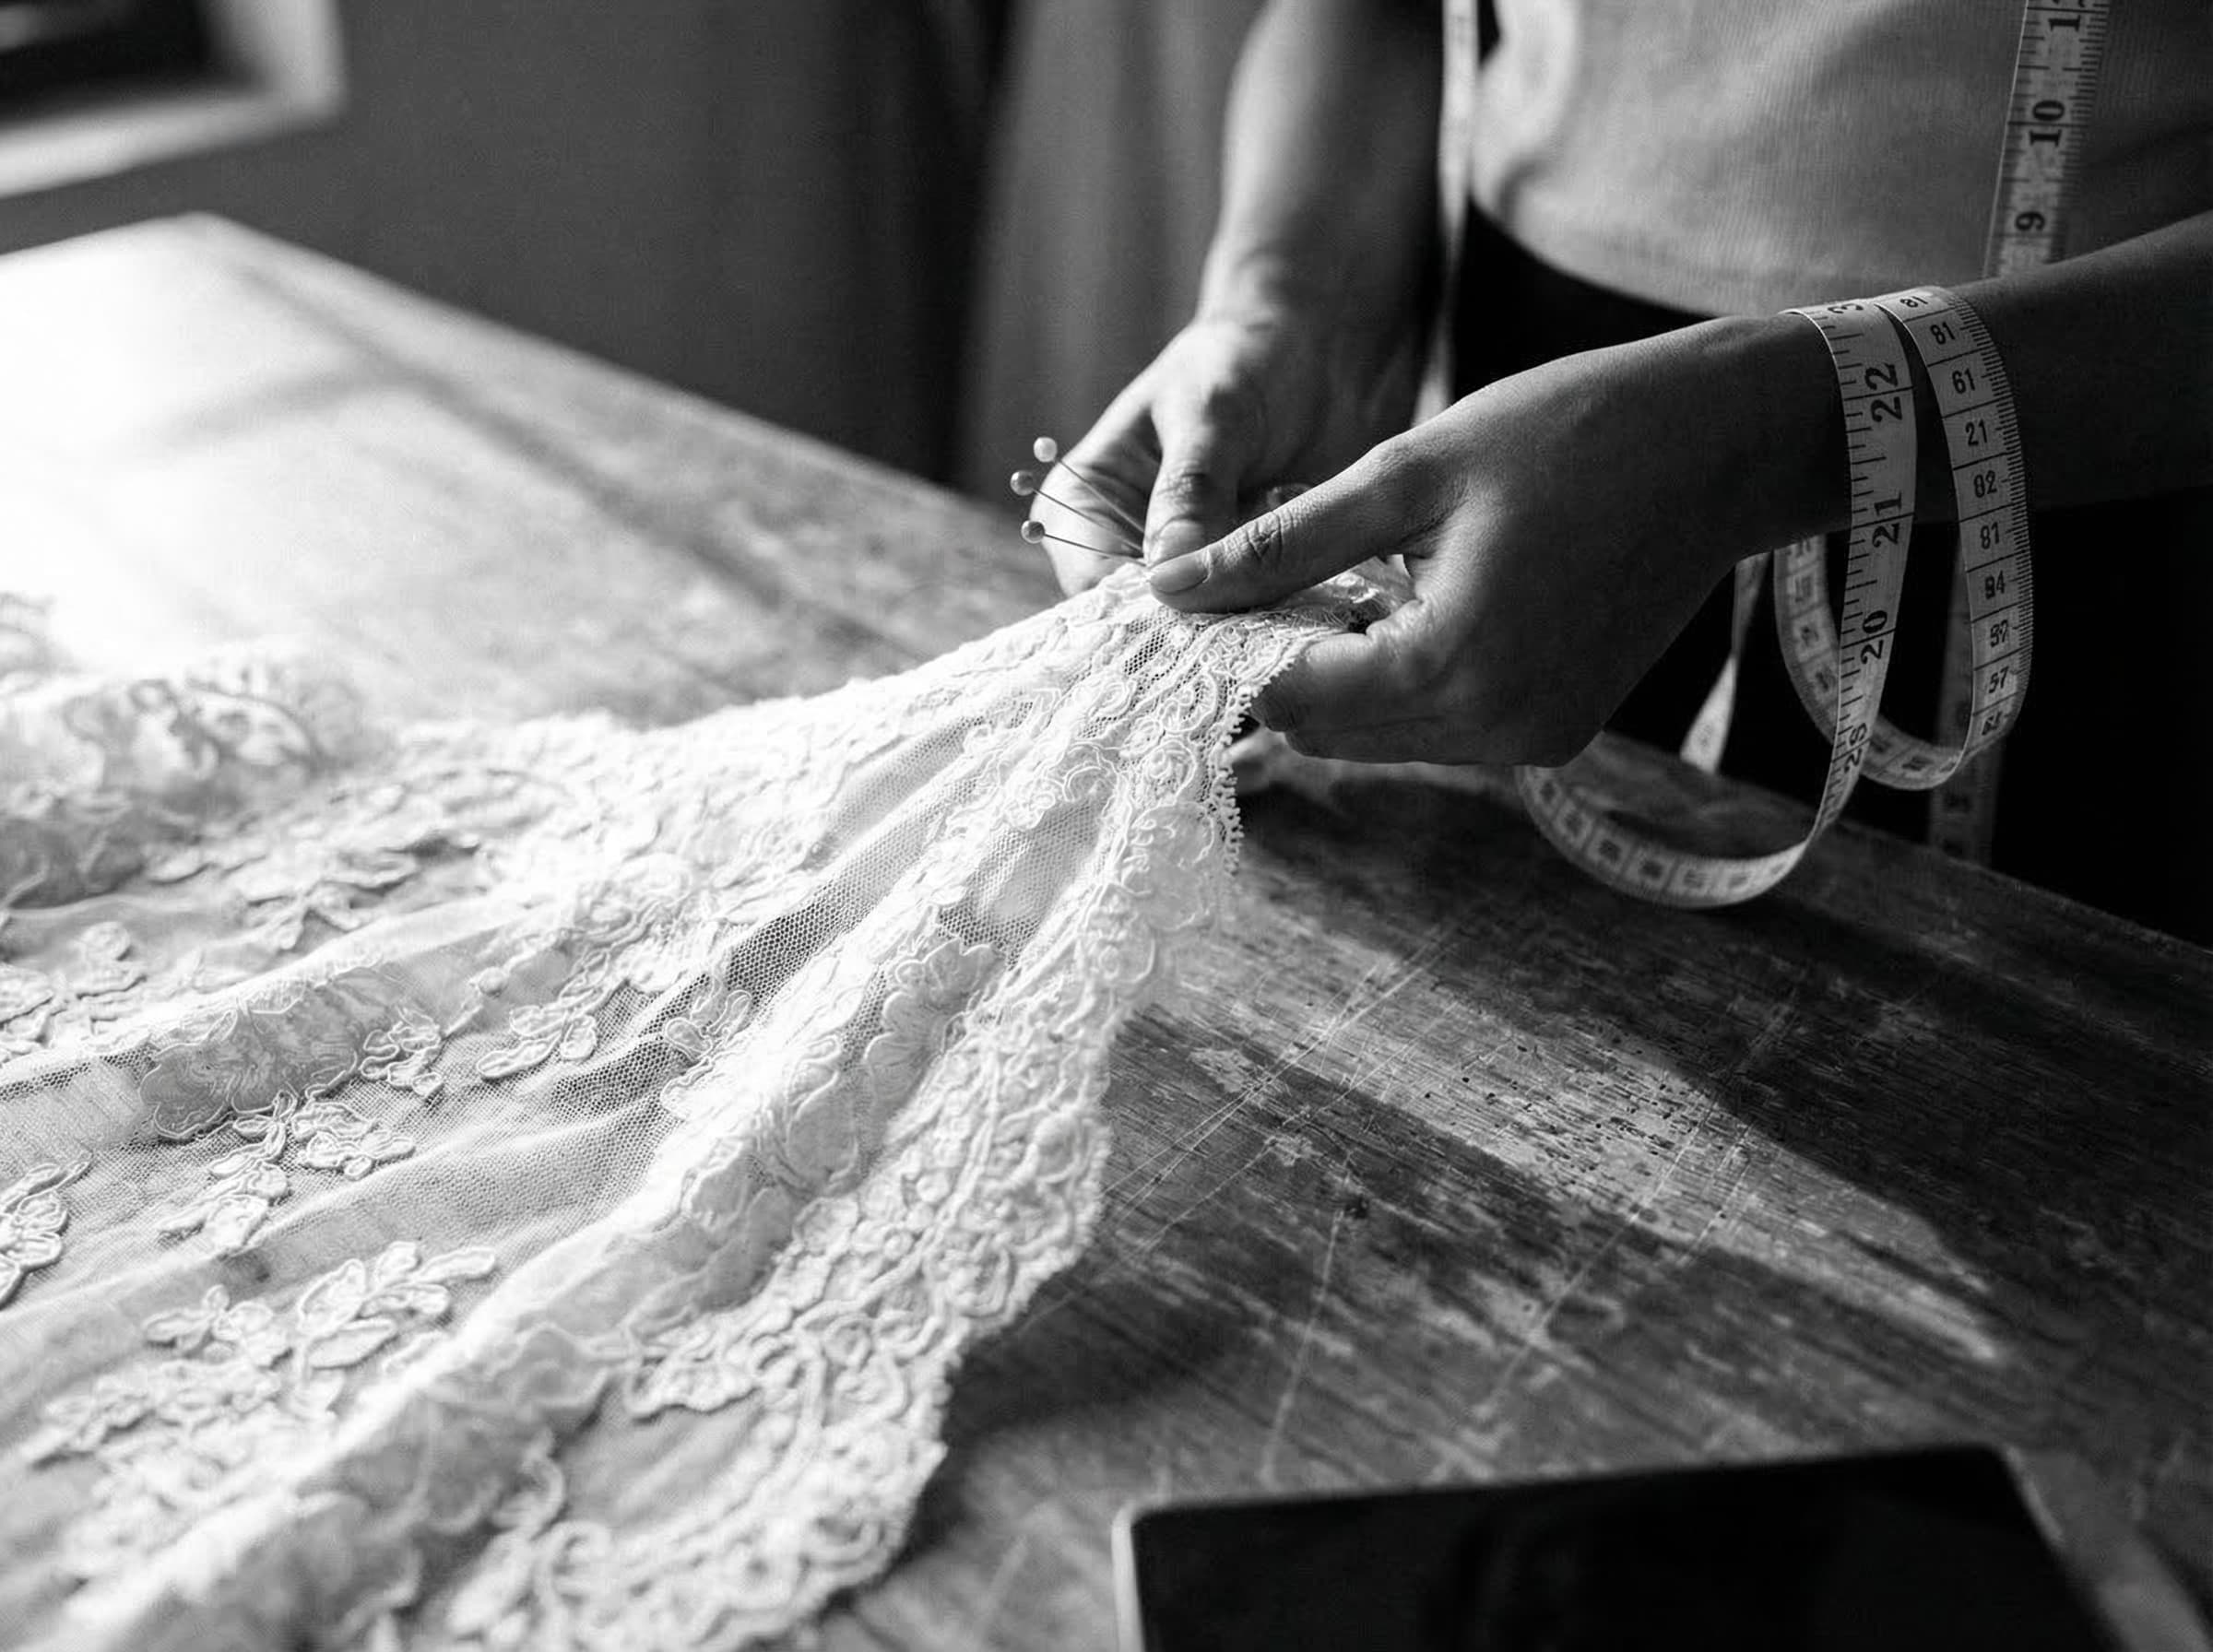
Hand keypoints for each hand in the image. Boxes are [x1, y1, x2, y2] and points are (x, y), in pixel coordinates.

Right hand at [1028, 289, 1420, 594]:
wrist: (1319, 348)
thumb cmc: (1247, 360)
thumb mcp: (1212, 413)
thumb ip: (1190, 489)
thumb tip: (1165, 572)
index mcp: (1084, 501)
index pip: (1092, 581)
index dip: (1142, 609)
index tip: (1200, 621)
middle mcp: (1123, 546)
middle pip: (1140, 619)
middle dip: (1193, 630)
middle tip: (1252, 632)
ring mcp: (1183, 569)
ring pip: (1195, 630)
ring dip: (1238, 633)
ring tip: (1286, 625)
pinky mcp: (1237, 580)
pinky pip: (1244, 623)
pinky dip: (1271, 625)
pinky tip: (1307, 619)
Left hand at [1147, 313, 1846, 764]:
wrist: (1723, 446)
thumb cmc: (1569, 431)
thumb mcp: (1406, 473)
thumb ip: (1280, 545)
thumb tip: (1168, 589)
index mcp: (1450, 665)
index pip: (1288, 696)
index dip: (1229, 649)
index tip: (1199, 595)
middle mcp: (1492, 730)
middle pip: (1328, 730)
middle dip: (1280, 665)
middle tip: (1259, 581)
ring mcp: (1531, 741)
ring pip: (1379, 735)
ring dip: (1340, 674)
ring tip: (1334, 581)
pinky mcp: (1556, 731)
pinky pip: (1439, 726)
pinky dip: (1402, 678)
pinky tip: (1403, 602)